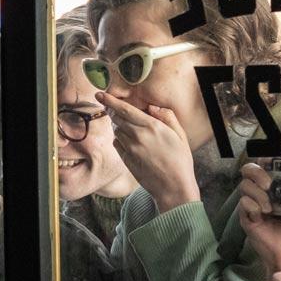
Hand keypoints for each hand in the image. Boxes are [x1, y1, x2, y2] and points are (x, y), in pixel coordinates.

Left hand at [96, 91, 199, 211]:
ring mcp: (130, 149)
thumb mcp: (180, 135)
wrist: (173, 186)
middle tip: (114, 108)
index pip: (125, 109)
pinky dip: (120, 139)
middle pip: (117, 118)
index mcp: (152, 126)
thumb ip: (167, 117)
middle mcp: (138, 136)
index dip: (110, 101)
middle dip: (114, 111)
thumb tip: (152, 107)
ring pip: (116, 131)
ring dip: (119, 126)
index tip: (100, 94)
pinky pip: (117, 144)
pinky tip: (130, 141)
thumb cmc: (180, 160)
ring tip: (130, 128)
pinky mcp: (126, 160)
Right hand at [237, 163, 280, 274]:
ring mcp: (251, 203)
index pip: (262, 165)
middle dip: (258, 174)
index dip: (264, 159)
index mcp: (272, 186)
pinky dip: (253, 206)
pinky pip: (243, 204)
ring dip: (258, 194)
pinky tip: (263, 214)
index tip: (271, 159)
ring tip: (270, 207)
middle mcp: (259, 192)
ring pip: (244, 186)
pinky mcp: (246, 216)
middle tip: (270, 185)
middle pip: (248, 170)